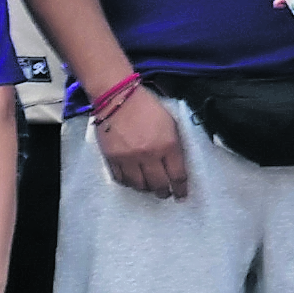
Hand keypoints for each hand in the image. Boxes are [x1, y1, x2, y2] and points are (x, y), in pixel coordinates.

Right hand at [96, 84, 189, 199]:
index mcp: (168, 144)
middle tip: (166, 193)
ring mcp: (129, 158)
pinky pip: (121, 179)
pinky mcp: (112, 158)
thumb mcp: (170, 123)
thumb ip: (175, 145)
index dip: (181, 188)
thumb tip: (176, 165)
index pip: (177, 175)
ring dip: (147, 189)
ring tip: (149, 187)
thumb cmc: (147, 107)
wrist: (117, 98)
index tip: (182, 194)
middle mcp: (149, 155)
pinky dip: (129, 183)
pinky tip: (133, 180)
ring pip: (140, 185)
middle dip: (165, 192)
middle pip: (159, 184)